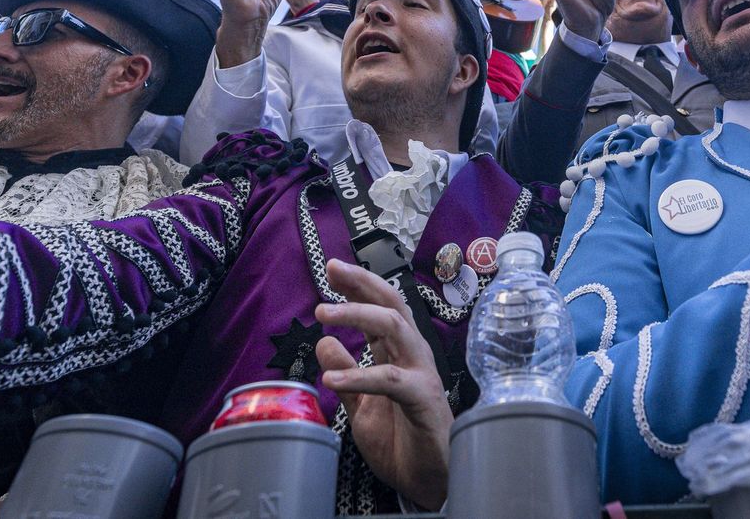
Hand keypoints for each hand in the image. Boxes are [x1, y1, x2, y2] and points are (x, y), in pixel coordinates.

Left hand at [315, 259, 451, 510]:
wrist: (427, 481)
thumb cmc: (401, 441)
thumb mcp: (362, 405)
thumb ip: (346, 374)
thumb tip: (325, 343)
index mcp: (398, 354)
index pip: (380, 309)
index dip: (358, 286)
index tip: (332, 269)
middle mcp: (412, 355)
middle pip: (391, 305)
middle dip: (362, 283)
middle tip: (332, 270)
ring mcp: (420, 374)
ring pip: (394, 328)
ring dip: (357, 316)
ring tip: (322, 314)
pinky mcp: (421, 398)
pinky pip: (389, 379)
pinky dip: (359, 376)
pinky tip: (331, 380)